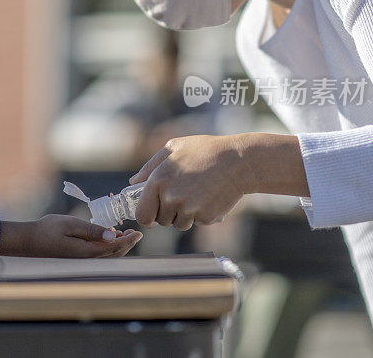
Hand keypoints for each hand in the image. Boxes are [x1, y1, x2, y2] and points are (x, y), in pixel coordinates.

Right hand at [0, 215, 141, 257]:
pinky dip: (106, 247)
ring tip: (124, 233)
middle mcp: (86, 260)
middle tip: (135, 232)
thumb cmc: (47, 230)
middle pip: (113, 254)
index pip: (114, 247)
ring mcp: (81, 261)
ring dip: (117, 246)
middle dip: (126, 244)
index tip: (139, 232)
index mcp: (86, 252)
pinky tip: (106, 236)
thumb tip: (113, 235)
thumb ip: (92, 230)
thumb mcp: (70, 224)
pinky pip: (98, 255)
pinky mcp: (76, 258)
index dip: (128, 240)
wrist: (28, 241)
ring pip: (106, 256)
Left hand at [129, 133, 307, 230]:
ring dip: (184, 214)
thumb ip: (149, 167)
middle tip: (179, 196)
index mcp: (158, 181)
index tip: (152, 213)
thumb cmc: (204, 151)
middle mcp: (171, 198)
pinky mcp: (206, 217)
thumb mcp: (173, 148)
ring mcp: (189, 209)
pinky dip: (201, 214)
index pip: (142, 215)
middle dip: (167, 213)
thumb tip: (133, 183)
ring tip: (196, 193)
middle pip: (161, 221)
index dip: (146, 216)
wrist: (239, 161)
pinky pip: (197, 222)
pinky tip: (209, 196)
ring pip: (179, 224)